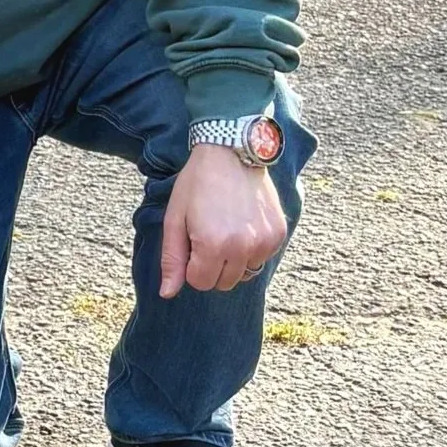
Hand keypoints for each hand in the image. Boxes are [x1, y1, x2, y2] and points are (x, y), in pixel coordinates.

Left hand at [159, 144, 287, 297]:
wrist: (232, 153)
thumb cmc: (197, 184)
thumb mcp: (175, 219)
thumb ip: (172, 259)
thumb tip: (167, 294)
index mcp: (213, 245)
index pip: (200, 283)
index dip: (191, 266)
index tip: (191, 242)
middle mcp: (244, 248)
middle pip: (223, 283)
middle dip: (211, 266)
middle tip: (206, 235)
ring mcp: (265, 242)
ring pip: (244, 274)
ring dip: (232, 260)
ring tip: (225, 228)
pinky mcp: (279, 234)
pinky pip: (262, 259)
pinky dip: (251, 250)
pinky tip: (242, 224)